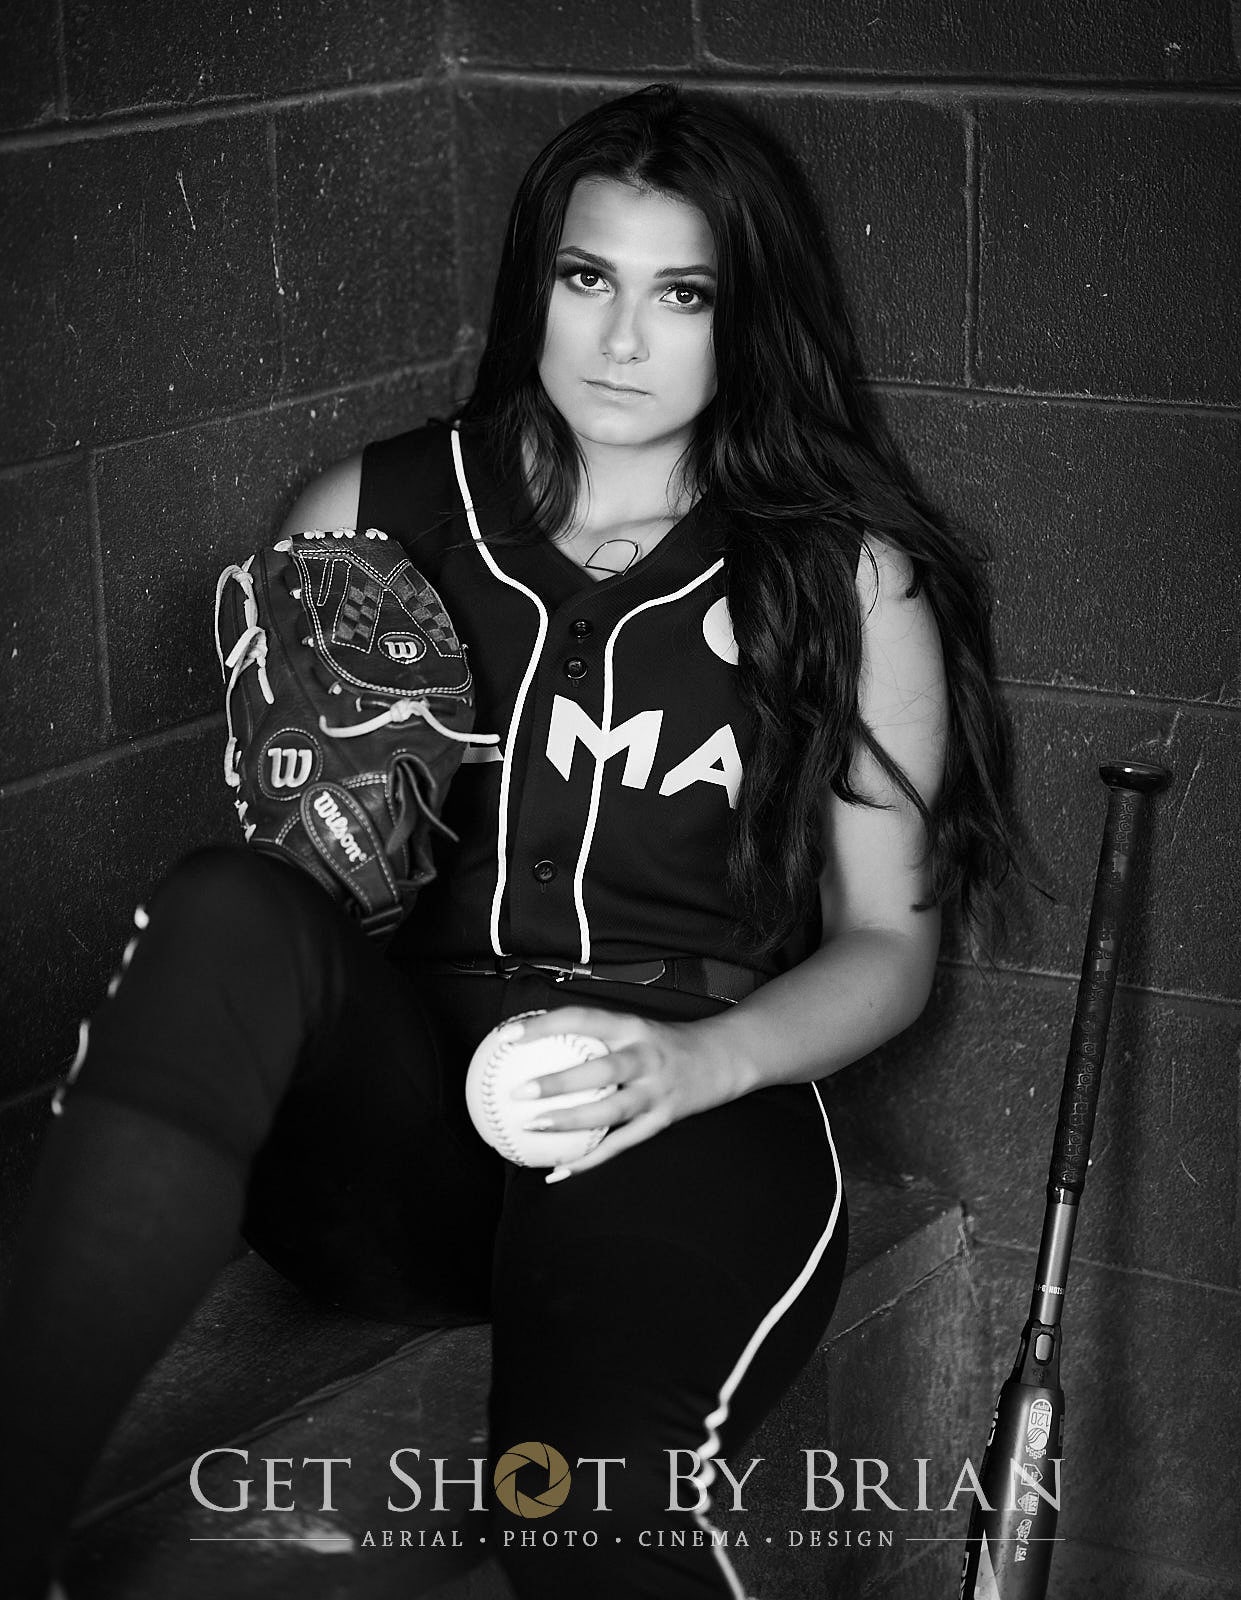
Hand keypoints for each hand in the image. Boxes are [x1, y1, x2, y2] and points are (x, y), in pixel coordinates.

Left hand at [503, 1005, 751, 1180]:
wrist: (722, 1057)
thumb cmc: (663, 1043)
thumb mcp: (632, 1027)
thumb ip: (592, 1034)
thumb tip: (532, 1042)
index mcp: (631, 1027)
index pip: (583, 1020)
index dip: (545, 1025)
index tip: (509, 1034)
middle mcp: (645, 1057)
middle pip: (599, 1071)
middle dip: (557, 1082)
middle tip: (516, 1091)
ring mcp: (656, 1091)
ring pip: (610, 1112)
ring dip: (569, 1122)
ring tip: (531, 1129)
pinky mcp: (662, 1119)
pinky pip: (621, 1144)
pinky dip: (589, 1160)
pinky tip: (558, 1171)